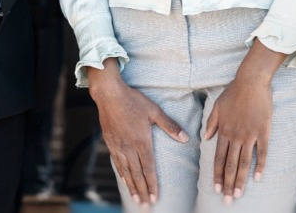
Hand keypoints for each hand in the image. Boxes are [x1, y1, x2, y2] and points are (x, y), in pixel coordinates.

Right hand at [87, 59, 187, 205]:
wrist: (109, 94)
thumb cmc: (133, 100)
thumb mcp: (154, 110)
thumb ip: (169, 125)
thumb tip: (185, 138)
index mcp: (142, 141)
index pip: (148, 168)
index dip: (152, 184)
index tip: (155, 197)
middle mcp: (129, 147)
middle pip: (137, 174)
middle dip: (142, 191)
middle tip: (146, 206)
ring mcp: (118, 145)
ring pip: (126, 171)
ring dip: (131, 186)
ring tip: (136, 199)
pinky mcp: (110, 142)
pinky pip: (116, 162)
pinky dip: (121, 174)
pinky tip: (124, 180)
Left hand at [204, 41, 285, 202]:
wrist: (251, 81)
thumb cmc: (233, 92)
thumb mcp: (217, 106)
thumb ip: (211, 123)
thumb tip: (205, 138)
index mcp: (223, 130)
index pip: (218, 158)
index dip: (216, 175)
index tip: (215, 189)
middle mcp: (235, 135)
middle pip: (230, 164)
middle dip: (227, 184)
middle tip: (227, 200)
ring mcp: (250, 135)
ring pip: (244, 162)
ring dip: (240, 180)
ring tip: (238, 195)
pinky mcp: (263, 131)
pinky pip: (262, 152)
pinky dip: (260, 166)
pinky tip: (258, 178)